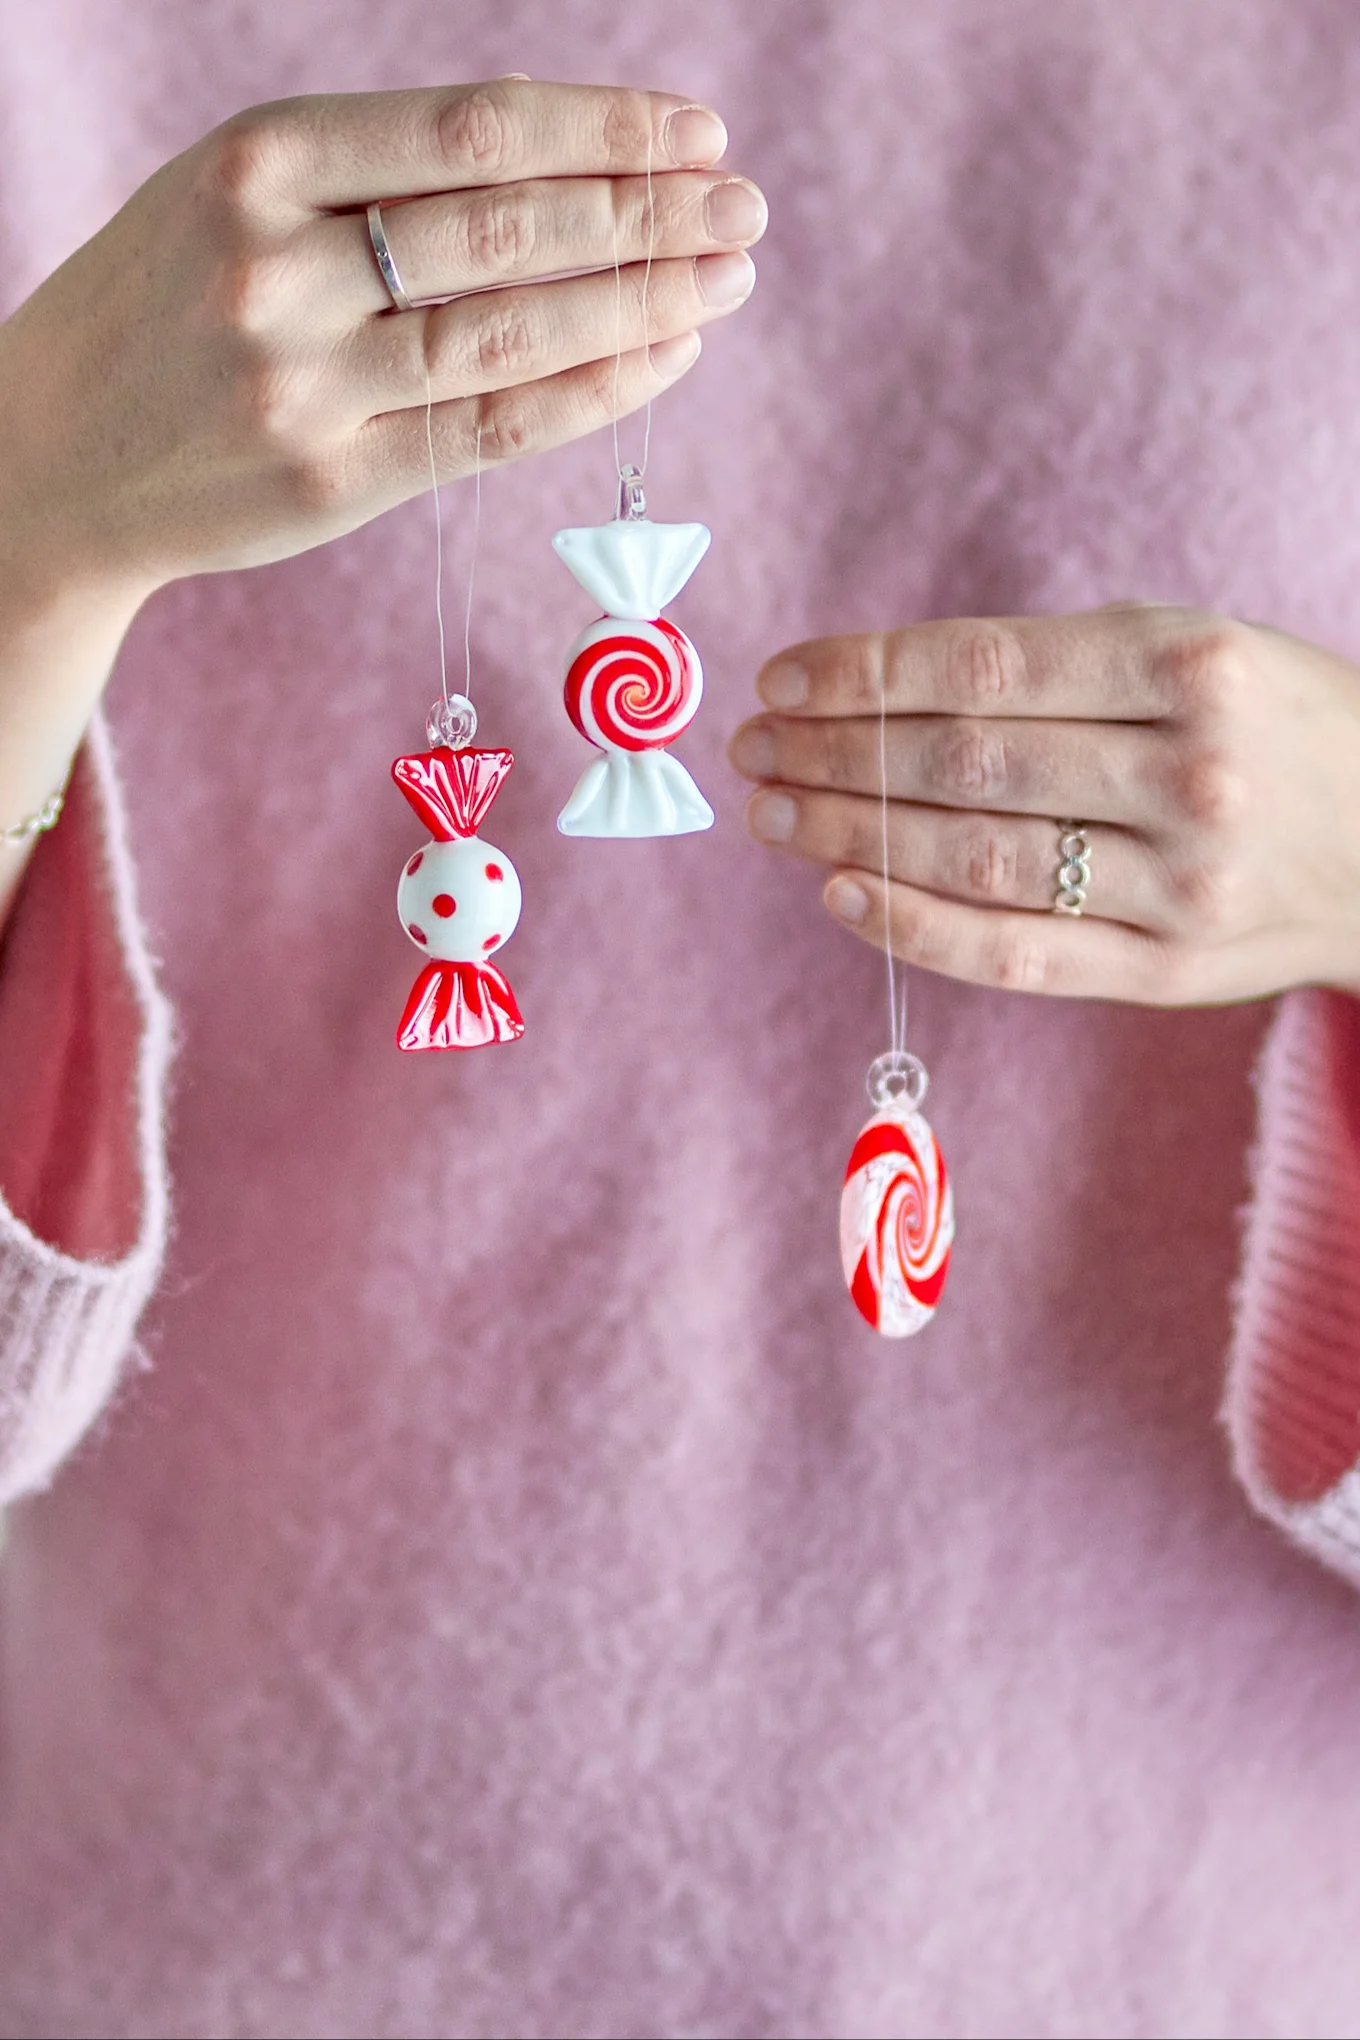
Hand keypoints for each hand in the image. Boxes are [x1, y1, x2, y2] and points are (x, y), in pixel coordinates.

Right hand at [0, 79, 763, 920]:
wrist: (51, 453)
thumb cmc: (165, 306)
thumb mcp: (235, 194)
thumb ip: (373, 175)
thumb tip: (567, 165)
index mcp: (258, 161)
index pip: (472, 131)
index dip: (601, 132)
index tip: (694, 134)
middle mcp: (278, 266)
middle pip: (507, 229)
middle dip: (646, 215)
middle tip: (743, 209)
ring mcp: (304, 383)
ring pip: (512, 334)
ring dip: (640, 304)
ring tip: (726, 280)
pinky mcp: (331, 482)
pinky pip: (490, 431)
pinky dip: (590, 394)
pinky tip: (664, 359)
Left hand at [730, 605, 1359, 1004]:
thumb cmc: (1273, 729)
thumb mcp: (1195, 652)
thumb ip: (1055, 669)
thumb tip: (878, 689)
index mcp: (1194, 665)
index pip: (982, 670)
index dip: (863, 676)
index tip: (781, 680)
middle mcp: (1190, 773)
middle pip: (965, 764)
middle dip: (836, 755)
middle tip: (755, 752)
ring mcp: (1181, 884)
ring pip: (976, 859)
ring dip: (852, 837)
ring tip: (777, 816)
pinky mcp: (1168, 971)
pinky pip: (1015, 954)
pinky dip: (915, 928)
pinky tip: (841, 896)